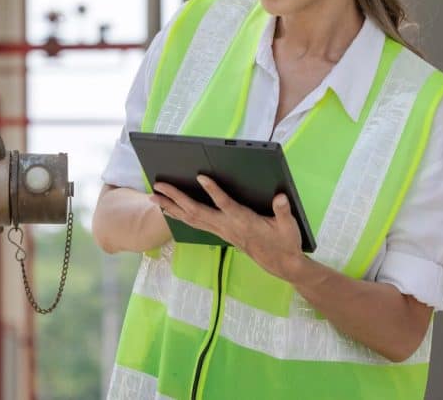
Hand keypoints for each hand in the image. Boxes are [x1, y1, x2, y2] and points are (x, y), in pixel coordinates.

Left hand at [150, 175, 308, 282]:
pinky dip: (179, 215)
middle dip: (176, 198)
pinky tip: (168, 210)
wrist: (280, 264)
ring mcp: (221, 231)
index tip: (201, 177)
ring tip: (154, 196)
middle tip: (159, 186)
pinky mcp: (219, 234)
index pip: (225, 205)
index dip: (213, 191)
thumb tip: (281, 197)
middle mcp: (227, 227)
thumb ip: (283, 211)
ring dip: (171, 207)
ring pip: (191, 219)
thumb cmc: (284, 243)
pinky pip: (194, 224)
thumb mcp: (289, 227)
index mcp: (243, 221)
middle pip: (197, 212)